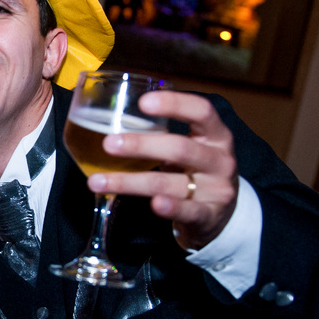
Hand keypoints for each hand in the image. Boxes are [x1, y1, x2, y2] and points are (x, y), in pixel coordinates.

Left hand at [87, 91, 237, 249]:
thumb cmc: (196, 171)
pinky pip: (188, 211)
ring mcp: (217, 190)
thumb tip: (113, 116)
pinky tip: (154, 204)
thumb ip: (162, 134)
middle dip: (141, 145)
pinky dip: (171, 207)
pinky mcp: (210, 216)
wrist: (221, 215)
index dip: (175, 104)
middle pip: (180, 148)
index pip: (202, 111)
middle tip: (109, 143)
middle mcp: (220, 160)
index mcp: (216, 135)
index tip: (143, 102)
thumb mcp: (190, 147)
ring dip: (130, 182)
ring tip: (98, 181)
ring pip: (170, 183)